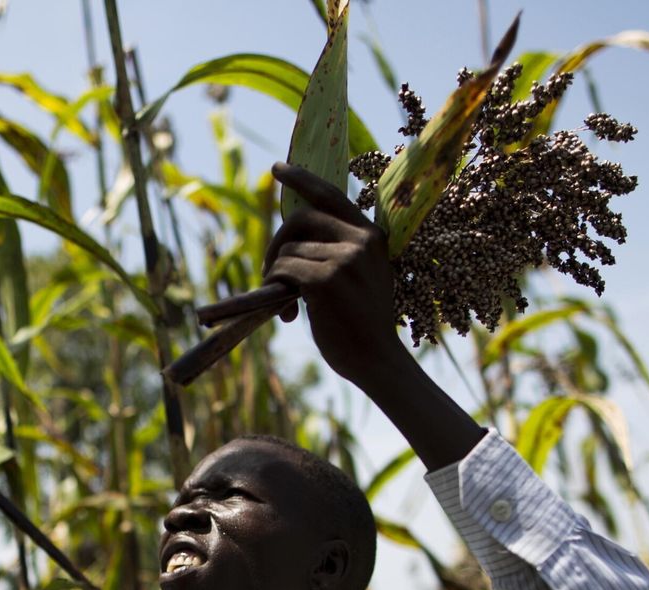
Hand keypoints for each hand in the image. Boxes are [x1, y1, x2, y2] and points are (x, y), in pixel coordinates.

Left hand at [266, 162, 484, 468]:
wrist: (377, 360)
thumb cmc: (363, 324)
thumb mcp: (362, 277)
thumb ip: (338, 251)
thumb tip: (291, 238)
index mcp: (371, 235)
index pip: (330, 194)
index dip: (301, 178)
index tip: (278, 169)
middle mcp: (360, 240)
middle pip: (298, 220)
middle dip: (276, 244)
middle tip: (271, 273)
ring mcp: (344, 258)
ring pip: (287, 250)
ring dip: (276, 277)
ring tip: (288, 307)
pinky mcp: (325, 279)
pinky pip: (283, 271)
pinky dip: (275, 290)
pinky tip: (288, 315)